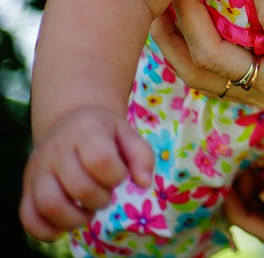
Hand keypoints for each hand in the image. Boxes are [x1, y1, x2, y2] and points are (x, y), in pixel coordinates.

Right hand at [19, 107, 153, 240]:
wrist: (68, 124)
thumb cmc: (103, 133)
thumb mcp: (127, 134)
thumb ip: (141, 156)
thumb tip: (144, 183)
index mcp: (85, 132)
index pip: (100, 159)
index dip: (115, 176)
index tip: (118, 177)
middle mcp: (57, 151)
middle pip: (78, 186)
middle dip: (100, 200)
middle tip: (105, 196)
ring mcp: (38, 171)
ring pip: (49, 204)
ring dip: (74, 218)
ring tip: (87, 213)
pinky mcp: (27, 189)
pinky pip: (28, 217)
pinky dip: (46, 231)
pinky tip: (64, 227)